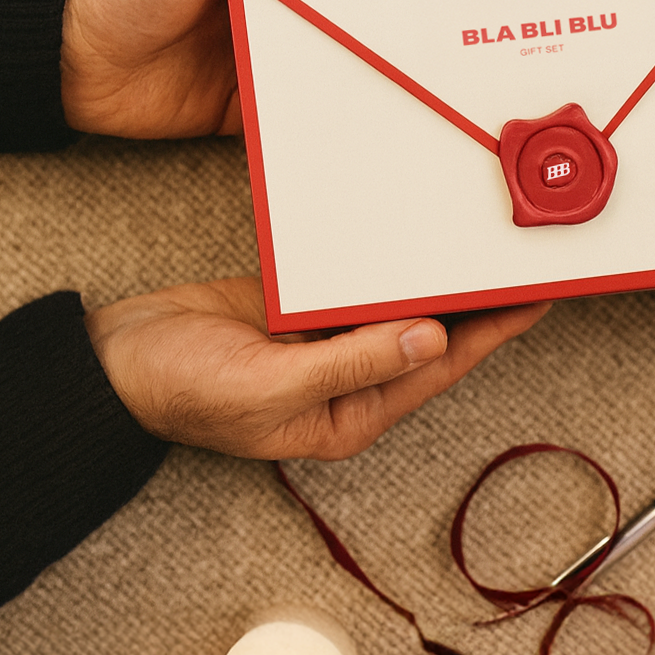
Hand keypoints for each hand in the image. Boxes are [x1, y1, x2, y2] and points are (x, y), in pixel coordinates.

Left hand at [61, 0, 381, 137]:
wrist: (65, 59)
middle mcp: (262, 8)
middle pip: (334, 19)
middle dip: (373, 28)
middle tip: (423, 39)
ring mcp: (254, 59)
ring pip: (320, 67)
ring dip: (351, 76)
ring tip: (400, 86)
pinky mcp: (241, 106)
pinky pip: (290, 111)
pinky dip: (317, 116)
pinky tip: (351, 120)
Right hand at [85, 278, 549, 458]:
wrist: (118, 360)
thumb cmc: (182, 389)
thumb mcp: (271, 385)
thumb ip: (353, 363)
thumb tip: (432, 341)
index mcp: (351, 412)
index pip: (440, 367)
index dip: (493, 333)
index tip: (536, 299)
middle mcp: (350, 380)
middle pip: (432, 337)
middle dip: (479, 305)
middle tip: (523, 262)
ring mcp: (327, 344)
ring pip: (400, 308)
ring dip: (438, 281)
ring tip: (481, 245)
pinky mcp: (303, 313)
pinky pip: (359, 287)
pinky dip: (389, 267)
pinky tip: (414, 242)